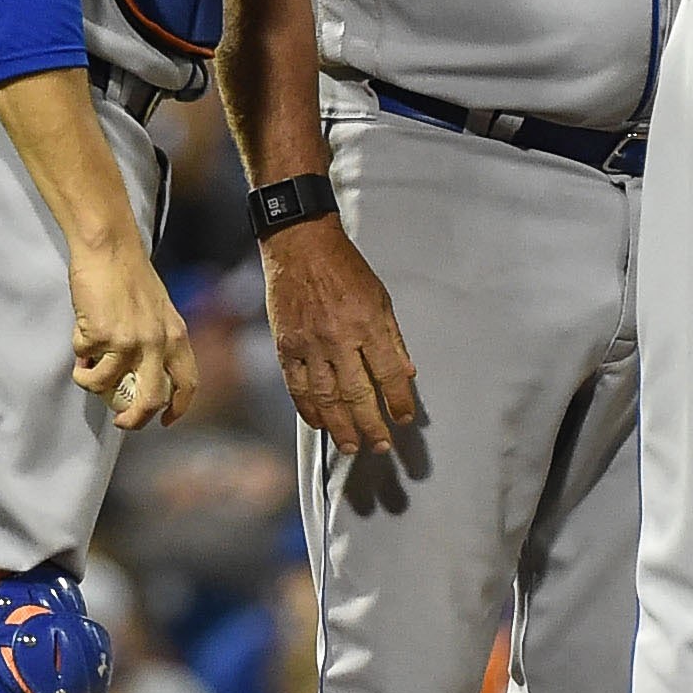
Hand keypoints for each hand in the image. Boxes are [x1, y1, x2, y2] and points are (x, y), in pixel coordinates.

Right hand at [68, 241, 195, 431]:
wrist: (110, 249)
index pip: (188, 382)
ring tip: (85, 365)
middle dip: (134, 418)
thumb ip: (157, 342)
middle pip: (151, 399)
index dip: (178, 407)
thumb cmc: (130, 276)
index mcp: (176, 335)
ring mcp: (130, 341)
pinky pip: (84, 359)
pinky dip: (78, 353)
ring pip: (106, 384)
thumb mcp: (158, 311)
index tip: (166, 420)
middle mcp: (158, 342)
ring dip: (90, 380)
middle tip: (120, 420)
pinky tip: (81, 333)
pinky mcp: (102, 335)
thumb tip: (137, 376)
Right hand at [261, 220, 417, 454]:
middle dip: (371, 425)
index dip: (399, 401)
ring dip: (340, 427)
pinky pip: (297, 387)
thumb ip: (393, 338)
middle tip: (380, 447)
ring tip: (352, 446)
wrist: (300, 246)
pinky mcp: (286, 346)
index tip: (404, 419)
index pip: (390, 374)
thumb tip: (406, 374)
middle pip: (358, 393)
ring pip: (326, 397)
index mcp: (368, 324)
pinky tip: (319, 424)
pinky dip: (308, 409)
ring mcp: (309, 344)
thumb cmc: (344, 269)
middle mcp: (338, 338)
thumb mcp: (380, 298)